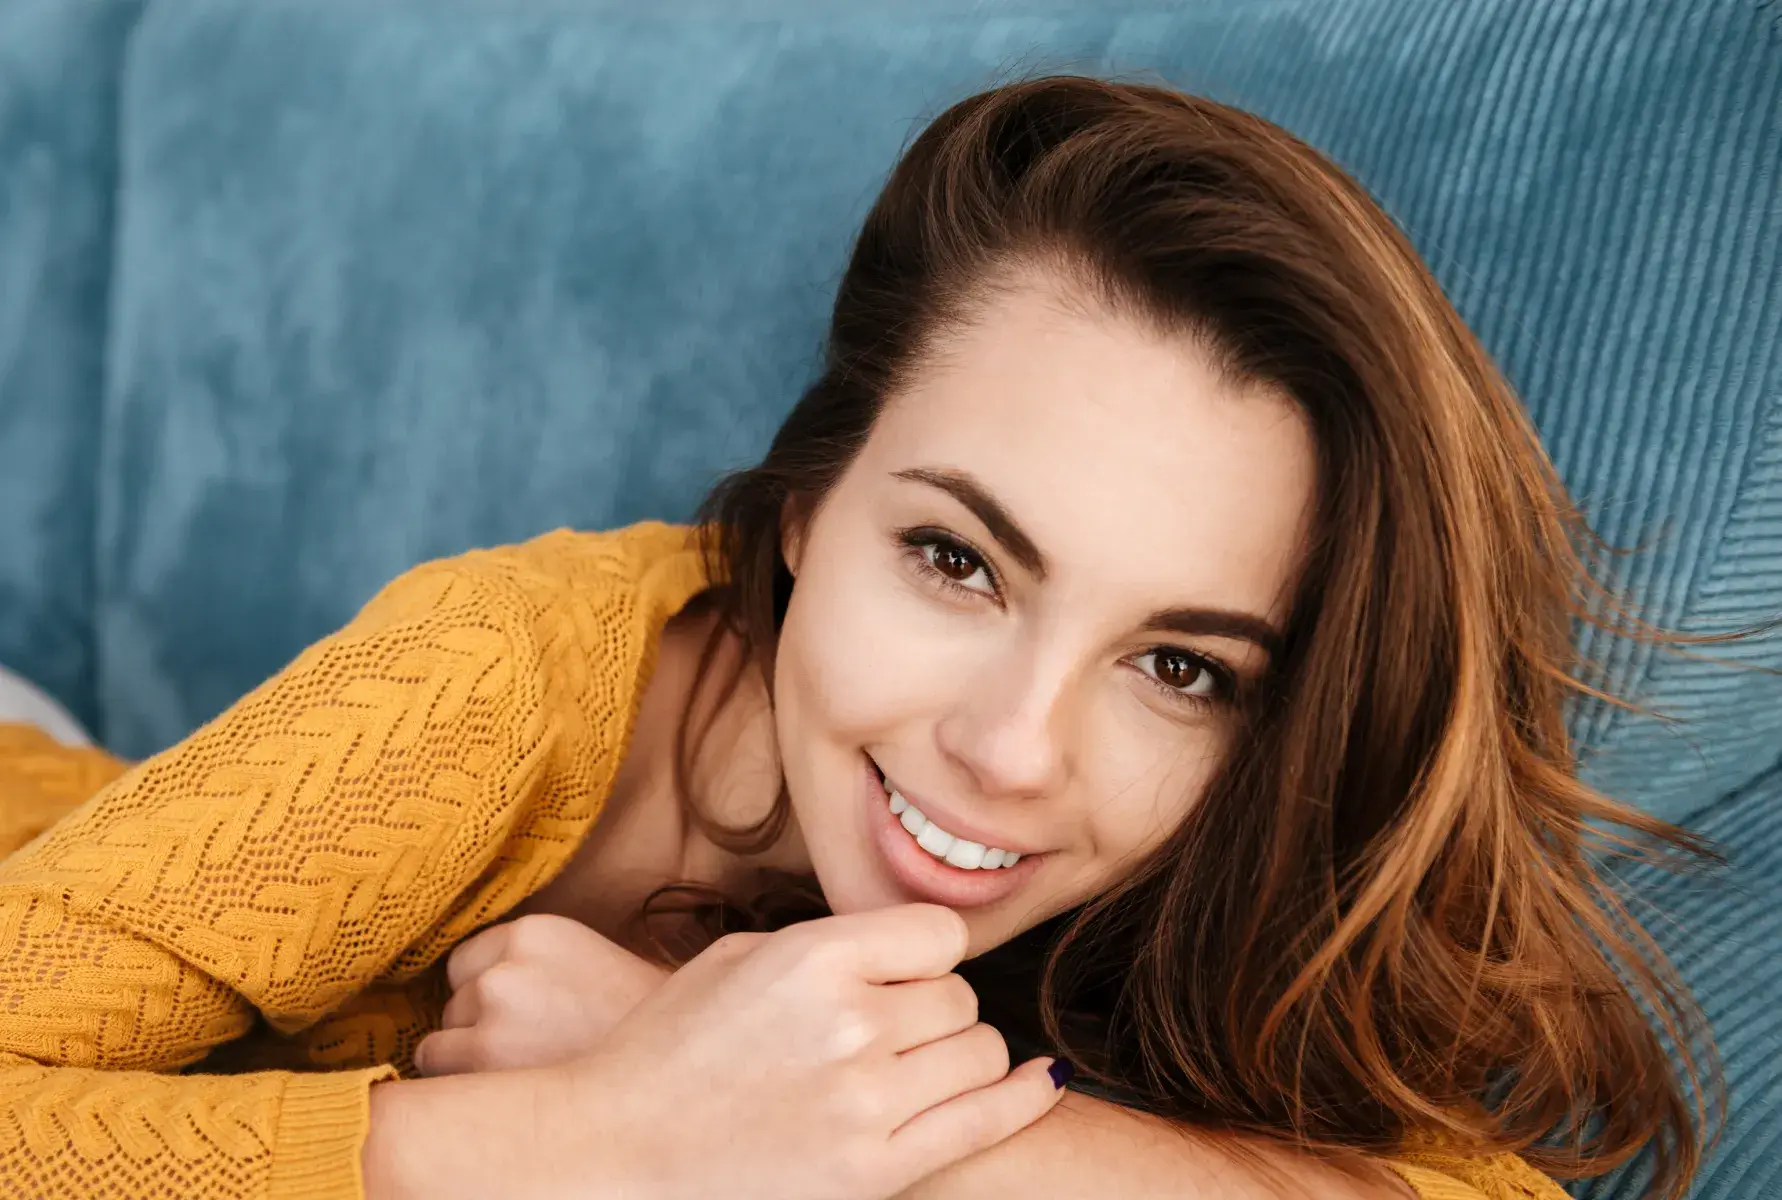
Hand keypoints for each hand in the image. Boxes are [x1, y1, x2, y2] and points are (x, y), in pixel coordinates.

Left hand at [413, 913, 670, 1075]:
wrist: (666, 1072)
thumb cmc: (629, 1023)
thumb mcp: (584, 961)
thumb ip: (531, 960)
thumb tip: (470, 983)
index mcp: (537, 931)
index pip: (469, 961)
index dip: (487, 993)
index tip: (515, 1016)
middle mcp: (508, 964)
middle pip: (455, 999)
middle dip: (477, 1026)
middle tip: (528, 1048)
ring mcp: (492, 1009)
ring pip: (441, 1038)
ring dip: (468, 1059)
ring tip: (526, 1070)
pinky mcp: (482, 1055)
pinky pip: (434, 1067)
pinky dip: (459, 1084)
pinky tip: (508, 1088)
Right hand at [556, 902, 1067, 1199]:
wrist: (614, 1150)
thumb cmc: (669, 1049)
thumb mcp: (740, 960)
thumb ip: (832, 943)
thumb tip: (913, 944)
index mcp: (812, 958)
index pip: (939, 934)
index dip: (923, 952)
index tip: (902, 970)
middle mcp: (848, 1023)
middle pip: (958, 996)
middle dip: (931, 1008)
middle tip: (883, 1030)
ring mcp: (865, 1103)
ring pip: (978, 1051)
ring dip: (956, 1053)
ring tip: (908, 1065)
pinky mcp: (874, 1171)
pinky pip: (984, 1121)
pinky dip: (1021, 1097)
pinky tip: (1040, 1080)